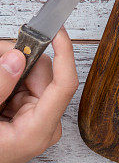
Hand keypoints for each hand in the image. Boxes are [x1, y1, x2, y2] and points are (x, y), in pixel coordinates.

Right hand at [0, 28, 78, 162]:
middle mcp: (45, 124)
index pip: (65, 84)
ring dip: (10, 69)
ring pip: (32, 75)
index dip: (64, 53)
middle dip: (19, 58)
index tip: (56, 31)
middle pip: (44, 74)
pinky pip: (23, 85)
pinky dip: (8, 79)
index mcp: (38, 131)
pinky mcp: (30, 114)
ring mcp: (39, 119)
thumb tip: (16, 57)